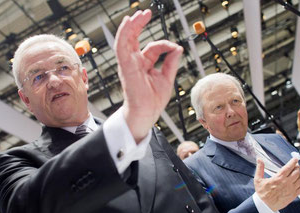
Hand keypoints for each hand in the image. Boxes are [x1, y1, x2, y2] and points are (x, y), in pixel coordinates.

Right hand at [114, 9, 182, 142]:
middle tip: (146, 13)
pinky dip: (124, 33)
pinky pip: (121, 46)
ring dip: (131, 25)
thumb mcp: (167, 77)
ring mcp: (128, 64)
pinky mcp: (125, 66)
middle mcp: (134, 62)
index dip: (165, 45)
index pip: (153, 47)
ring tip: (139, 14)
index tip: (175, 48)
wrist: (147, 113)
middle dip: (139, 24)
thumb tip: (178, 48)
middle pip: (134, 38)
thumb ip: (171, 62)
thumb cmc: (154, 100)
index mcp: (144, 65)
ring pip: (126, 39)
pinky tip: (128, 22)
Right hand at [254, 158, 299, 211]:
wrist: (265, 205)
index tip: (295, 159)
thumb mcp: (258, 179)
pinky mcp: (293, 195)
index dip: (293, 162)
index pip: (289, 167)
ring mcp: (291, 189)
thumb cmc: (261, 192)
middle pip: (296, 172)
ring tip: (297, 173)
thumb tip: (259, 159)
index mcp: (278, 178)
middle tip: (295, 165)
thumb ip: (260, 168)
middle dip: (297, 167)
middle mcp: (286, 183)